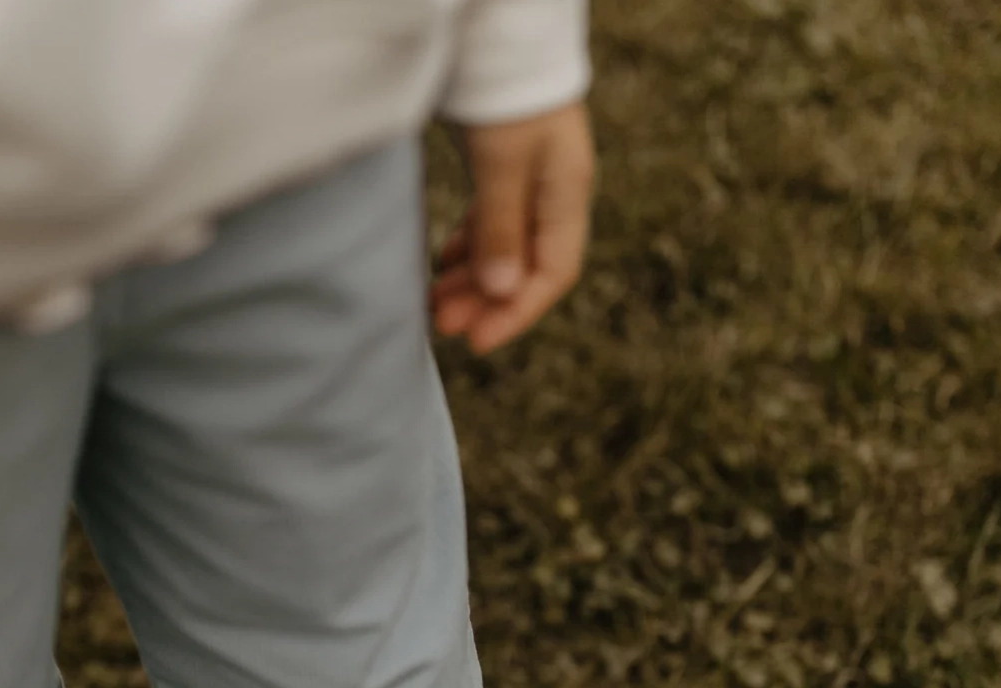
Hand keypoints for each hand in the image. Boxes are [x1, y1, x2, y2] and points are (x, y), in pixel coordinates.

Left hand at [432, 100, 594, 353]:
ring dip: (471, 281)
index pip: (552, 273)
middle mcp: (553, 189)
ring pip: (503, 248)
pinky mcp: (501, 164)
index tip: (475, 341)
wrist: (496, 19)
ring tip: (433, 304)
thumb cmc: (504, 83)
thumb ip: (501, 226)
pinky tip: (442, 265)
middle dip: (485, 301)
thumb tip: (500, 293)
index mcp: (567, 190)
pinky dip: (466, 249)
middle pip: (525, 266)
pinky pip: (488, 222)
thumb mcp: (501, 159)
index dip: (516, 313)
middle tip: (441, 325)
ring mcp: (528, 177)